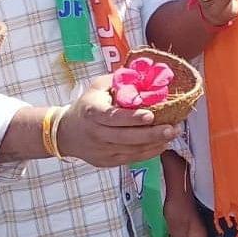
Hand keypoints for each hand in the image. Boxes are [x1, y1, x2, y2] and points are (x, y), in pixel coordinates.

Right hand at [56, 77, 181, 166]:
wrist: (65, 132)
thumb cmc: (87, 105)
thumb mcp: (98, 87)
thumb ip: (120, 81)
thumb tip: (145, 75)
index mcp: (92, 112)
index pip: (113, 117)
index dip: (132, 118)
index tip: (151, 116)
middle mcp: (96, 133)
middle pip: (125, 137)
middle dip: (151, 134)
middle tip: (172, 129)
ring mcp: (101, 150)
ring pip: (130, 151)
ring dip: (154, 144)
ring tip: (172, 134)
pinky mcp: (106, 161)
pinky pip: (130, 159)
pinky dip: (148, 153)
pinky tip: (162, 144)